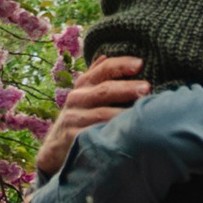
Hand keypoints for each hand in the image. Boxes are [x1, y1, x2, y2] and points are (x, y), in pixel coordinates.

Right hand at [33, 49, 147, 177]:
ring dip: (122, 113)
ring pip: (101, 114)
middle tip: (147, 88)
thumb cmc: (79, 117)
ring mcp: (74, 118)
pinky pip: (94, 134)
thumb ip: (95, 76)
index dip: (121, 64)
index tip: (140, 64)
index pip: (104, 69)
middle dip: (127, 88)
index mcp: (84, 84)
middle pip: (104, 90)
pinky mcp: (73, 138)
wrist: (55, 147)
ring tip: (141, 113)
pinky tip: (126, 134)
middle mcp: (77, 98)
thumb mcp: (84, 95)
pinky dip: (109, 133)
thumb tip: (105, 55)